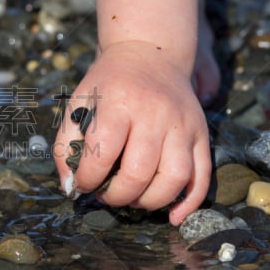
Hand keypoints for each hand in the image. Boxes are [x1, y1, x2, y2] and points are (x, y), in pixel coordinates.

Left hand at [54, 41, 210, 224]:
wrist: (149, 53)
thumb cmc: (108, 85)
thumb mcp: (78, 103)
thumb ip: (67, 145)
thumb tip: (71, 189)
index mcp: (120, 103)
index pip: (103, 153)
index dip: (89, 179)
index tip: (84, 184)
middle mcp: (155, 114)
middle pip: (140, 171)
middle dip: (118, 196)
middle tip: (107, 196)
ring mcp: (182, 125)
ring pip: (175, 178)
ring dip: (151, 202)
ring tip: (134, 200)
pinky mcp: (202, 134)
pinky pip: (203, 176)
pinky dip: (190, 203)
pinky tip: (172, 217)